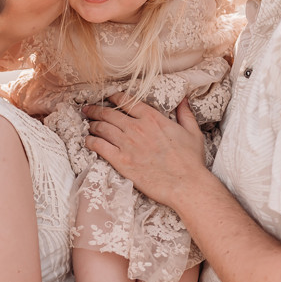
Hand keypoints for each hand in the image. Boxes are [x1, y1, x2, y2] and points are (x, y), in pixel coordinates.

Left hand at [83, 93, 207, 206]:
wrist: (186, 184)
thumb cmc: (191, 160)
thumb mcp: (193, 132)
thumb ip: (185, 114)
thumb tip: (183, 100)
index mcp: (153, 118)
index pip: (127, 101)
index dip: (114, 97)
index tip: (108, 97)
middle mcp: (137, 127)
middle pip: (109, 113)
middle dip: (96, 109)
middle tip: (88, 109)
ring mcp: (127, 144)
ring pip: (102, 128)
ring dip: (92, 124)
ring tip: (87, 123)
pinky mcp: (121, 161)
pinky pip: (99, 146)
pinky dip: (90, 141)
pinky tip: (88, 140)